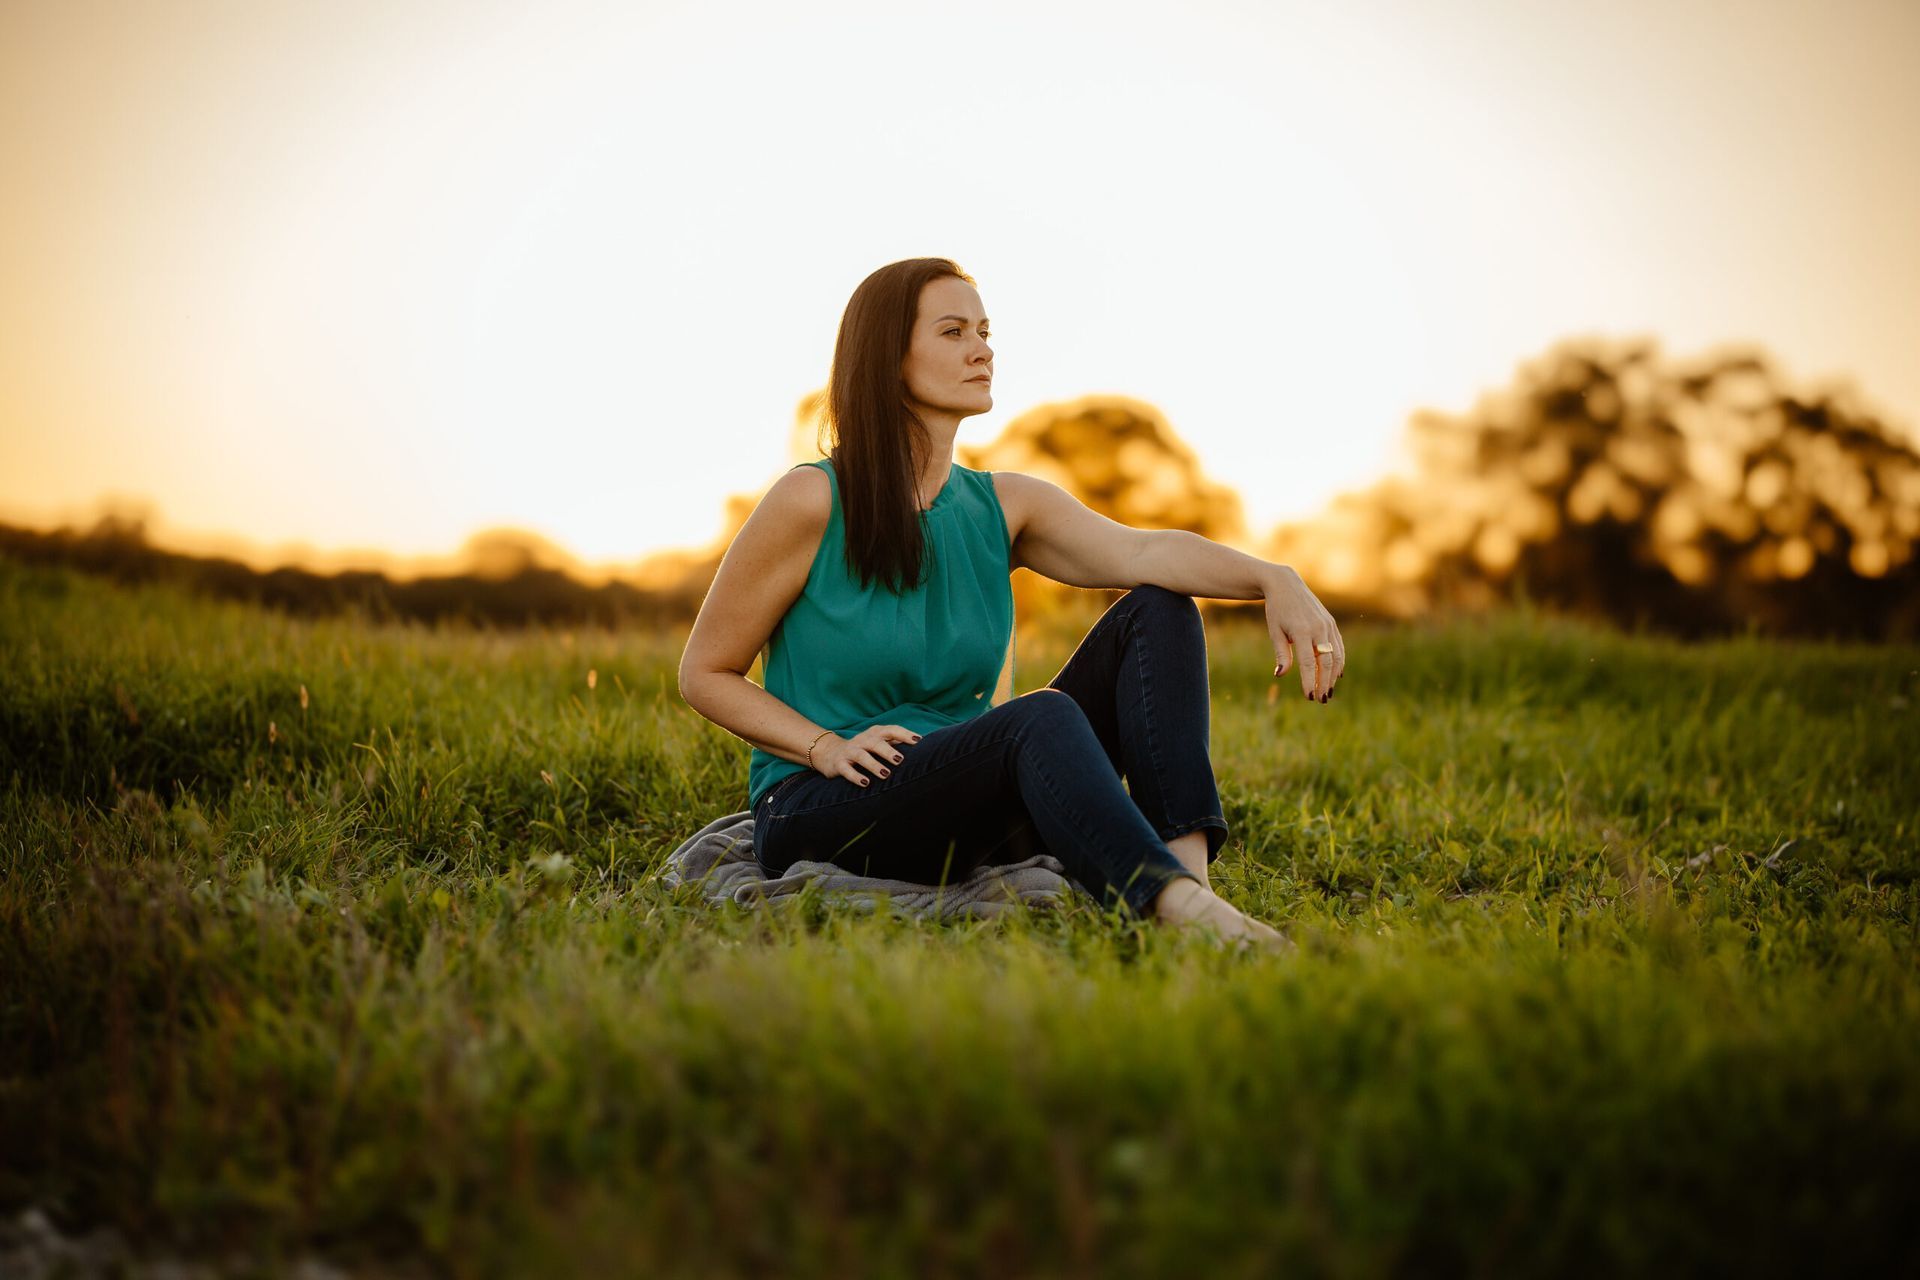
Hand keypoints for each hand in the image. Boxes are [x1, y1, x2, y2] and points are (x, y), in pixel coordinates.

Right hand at [812, 724, 919, 786]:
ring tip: (885, 774)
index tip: (918, 740)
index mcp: (874, 734)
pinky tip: (866, 783)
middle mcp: (862, 740)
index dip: (904, 734)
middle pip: (876, 742)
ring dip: (874, 764)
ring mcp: (850, 751)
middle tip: (900, 760)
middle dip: (888, 751)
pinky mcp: (839, 763)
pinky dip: (856, 776)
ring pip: (861, 756)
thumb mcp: (876, 743)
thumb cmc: (862, 749)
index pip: (890, 730)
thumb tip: (921, 746)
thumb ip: (894, 743)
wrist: (829, 753)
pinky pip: (847, 770)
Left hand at [1264, 566, 1343, 702]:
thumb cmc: (1276, 611)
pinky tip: (1336, 675)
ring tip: (1328, 691)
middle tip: (1321, 700)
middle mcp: (1318, 628)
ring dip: (1333, 676)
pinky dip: (1339, 662)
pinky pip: (1339, 646)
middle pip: (1326, 662)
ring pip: (1336, 656)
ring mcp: (1327, 625)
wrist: (1286, 585)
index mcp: (1301, 631)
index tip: (1309, 697)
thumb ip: (1281, 654)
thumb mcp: (1275, 632)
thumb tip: (1281, 675)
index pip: (1307, 663)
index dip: (1309, 681)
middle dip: (1324, 683)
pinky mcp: (1331, 623)